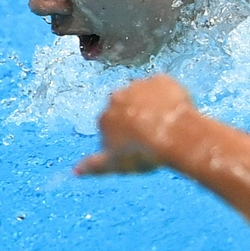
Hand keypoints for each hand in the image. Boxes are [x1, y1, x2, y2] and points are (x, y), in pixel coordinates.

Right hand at [75, 75, 196, 175]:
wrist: (173, 134)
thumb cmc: (142, 151)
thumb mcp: (115, 164)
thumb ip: (94, 165)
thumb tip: (74, 171)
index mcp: (104, 117)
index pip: (110, 126)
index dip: (124, 137)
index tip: (136, 146)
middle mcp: (117, 97)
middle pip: (125, 107)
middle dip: (134, 117)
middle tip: (151, 135)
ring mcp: (138, 86)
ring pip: (144, 95)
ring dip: (151, 105)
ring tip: (165, 124)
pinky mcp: (160, 79)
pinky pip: (163, 87)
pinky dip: (167, 95)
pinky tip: (175, 111)